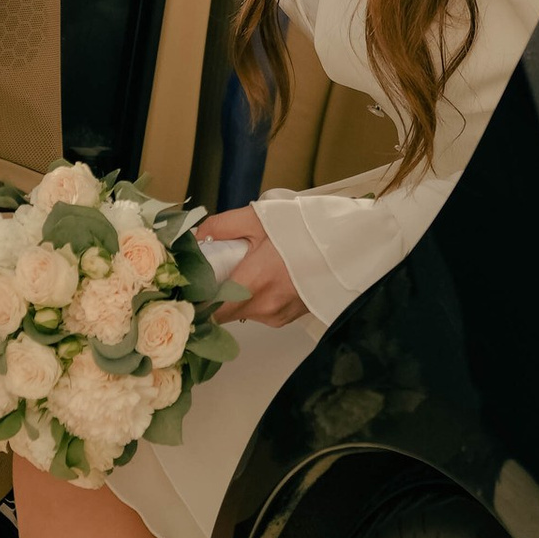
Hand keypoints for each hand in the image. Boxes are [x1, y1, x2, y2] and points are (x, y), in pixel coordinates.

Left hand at [199, 212, 307, 327]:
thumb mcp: (258, 218)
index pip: (209, 310)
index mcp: (253, 283)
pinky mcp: (288, 318)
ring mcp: (278, 316)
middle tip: (220, 269)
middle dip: (216, 294)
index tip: (191, 287)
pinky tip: (269, 277)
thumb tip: (194, 238)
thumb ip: (220, 227)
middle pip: (223, 312)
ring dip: (238, 296)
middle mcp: (264, 307)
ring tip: (251, 268)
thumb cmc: (305, 230)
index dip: (197, 301)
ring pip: (242, 312)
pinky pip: (261, 312)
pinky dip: (257, 298)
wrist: (347, 244)